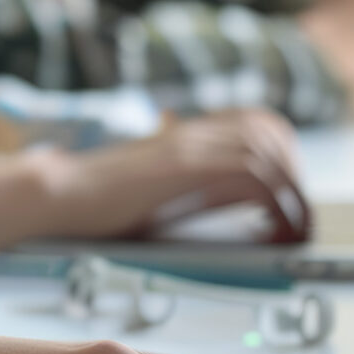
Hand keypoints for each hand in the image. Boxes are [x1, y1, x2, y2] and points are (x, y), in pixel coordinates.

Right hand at [0, 110, 310, 252]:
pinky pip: (251, 175)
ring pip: (268, 149)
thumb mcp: (156, 183)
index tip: (288, 199)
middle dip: (294, 175)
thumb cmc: (101, 201)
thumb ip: (192, 181)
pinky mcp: (181, 167)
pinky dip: (275, 204)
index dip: (285, 156)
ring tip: (290, 229)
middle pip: (270, 129)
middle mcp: (191, 132)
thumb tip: (242, 199)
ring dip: (292, 193)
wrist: (59, 195)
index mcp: (187, 133)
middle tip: (293, 217)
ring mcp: (186, 146)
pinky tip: (270, 232)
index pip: (258, 121)